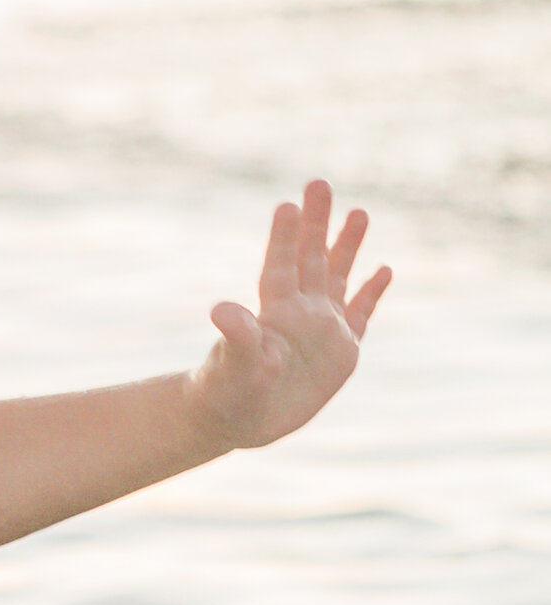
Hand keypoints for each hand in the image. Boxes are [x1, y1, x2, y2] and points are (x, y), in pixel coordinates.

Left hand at [190, 181, 389, 450]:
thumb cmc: (226, 393)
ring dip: (347, 247)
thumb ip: (237, 337)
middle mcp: (299, 312)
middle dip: (317, 223)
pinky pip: (360, 314)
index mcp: (273, 312)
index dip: (286, 237)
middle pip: (311, 259)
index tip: (289, 203)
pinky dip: (372, 293)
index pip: (282, 265)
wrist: (240, 421)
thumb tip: (221, 309)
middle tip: (319, 183)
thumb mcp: (233, 366)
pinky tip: (384, 269)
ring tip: (358, 212)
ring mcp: (321, 328)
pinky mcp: (340, 352)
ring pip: (337, 277)